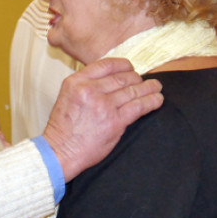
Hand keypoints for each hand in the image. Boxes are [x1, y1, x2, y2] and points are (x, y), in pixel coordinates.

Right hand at [42, 58, 163, 181]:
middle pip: (122, 77)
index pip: (106, 65)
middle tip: (144, 81)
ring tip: (156, 87)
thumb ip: (85, 87)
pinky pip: (139, 106)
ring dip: (148, 88)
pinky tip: (157, 99)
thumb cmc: (62, 130)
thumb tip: (109, 81)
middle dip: (136, 78)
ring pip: (133, 90)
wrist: (59, 152)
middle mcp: (89, 90)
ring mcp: (103, 105)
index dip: (123, 65)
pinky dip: (151, 101)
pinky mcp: (115, 121)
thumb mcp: (67, 98)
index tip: (130, 68)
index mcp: (76, 82)